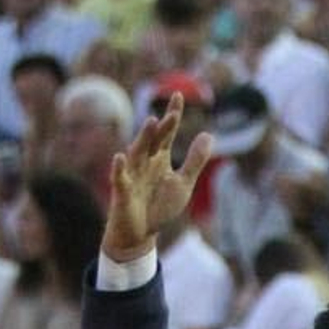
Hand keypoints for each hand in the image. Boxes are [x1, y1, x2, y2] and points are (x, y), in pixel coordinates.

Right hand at [103, 94, 212, 261]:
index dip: (172, 115)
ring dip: (144, 138)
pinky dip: (119, 169)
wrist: (140, 233)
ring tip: (151, 122)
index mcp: (160, 158)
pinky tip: (120, 157)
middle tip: (173, 115)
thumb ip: (195, 161)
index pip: (166, 132)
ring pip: (137, 153)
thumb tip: (208, 134)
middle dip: (162, 127)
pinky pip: (120, 178)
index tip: (179, 95)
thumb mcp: (182, 184)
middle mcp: (145, 162)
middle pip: (154, 140)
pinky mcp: (123, 192)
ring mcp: (133, 175)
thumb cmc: (159, 206)